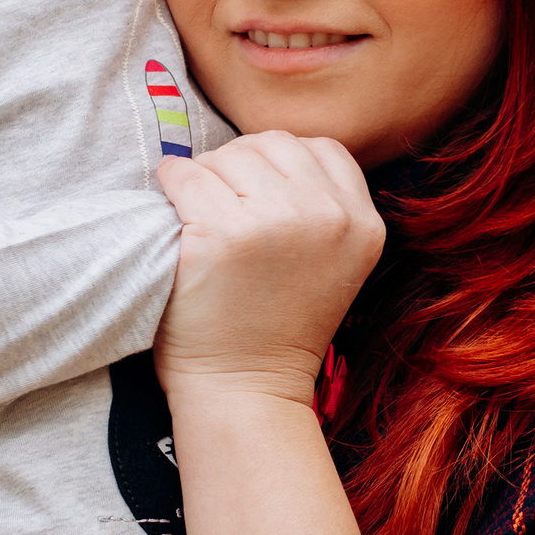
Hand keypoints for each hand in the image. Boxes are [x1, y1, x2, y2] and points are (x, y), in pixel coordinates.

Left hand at [154, 131, 383, 405]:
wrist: (246, 389)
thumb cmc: (277, 326)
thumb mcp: (334, 262)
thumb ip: (322, 205)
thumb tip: (264, 150)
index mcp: (363, 223)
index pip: (321, 149)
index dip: (281, 165)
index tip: (258, 195)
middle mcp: (328, 216)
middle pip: (271, 145)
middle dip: (239, 167)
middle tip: (222, 207)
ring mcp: (275, 222)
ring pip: (227, 155)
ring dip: (205, 177)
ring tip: (201, 217)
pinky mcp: (221, 234)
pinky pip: (184, 176)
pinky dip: (171, 186)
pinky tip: (173, 215)